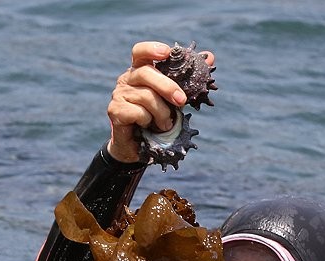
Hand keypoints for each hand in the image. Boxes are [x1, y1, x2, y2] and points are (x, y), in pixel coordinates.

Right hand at [107, 42, 215, 162]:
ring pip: (146, 96)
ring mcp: (119, 94)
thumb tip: (210, 57)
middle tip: (182, 101)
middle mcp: (127, 79)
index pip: (140, 52)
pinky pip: (138, 112)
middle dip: (168, 87)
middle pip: (146, 73)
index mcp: (140, 71)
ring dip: (162, 113)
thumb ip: (189, 78)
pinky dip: (148, 121)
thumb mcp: (175, 97)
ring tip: (165, 124)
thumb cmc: (158, 117)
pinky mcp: (114, 111)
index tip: (166, 53)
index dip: (152, 49)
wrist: (139, 146)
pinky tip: (148, 127)